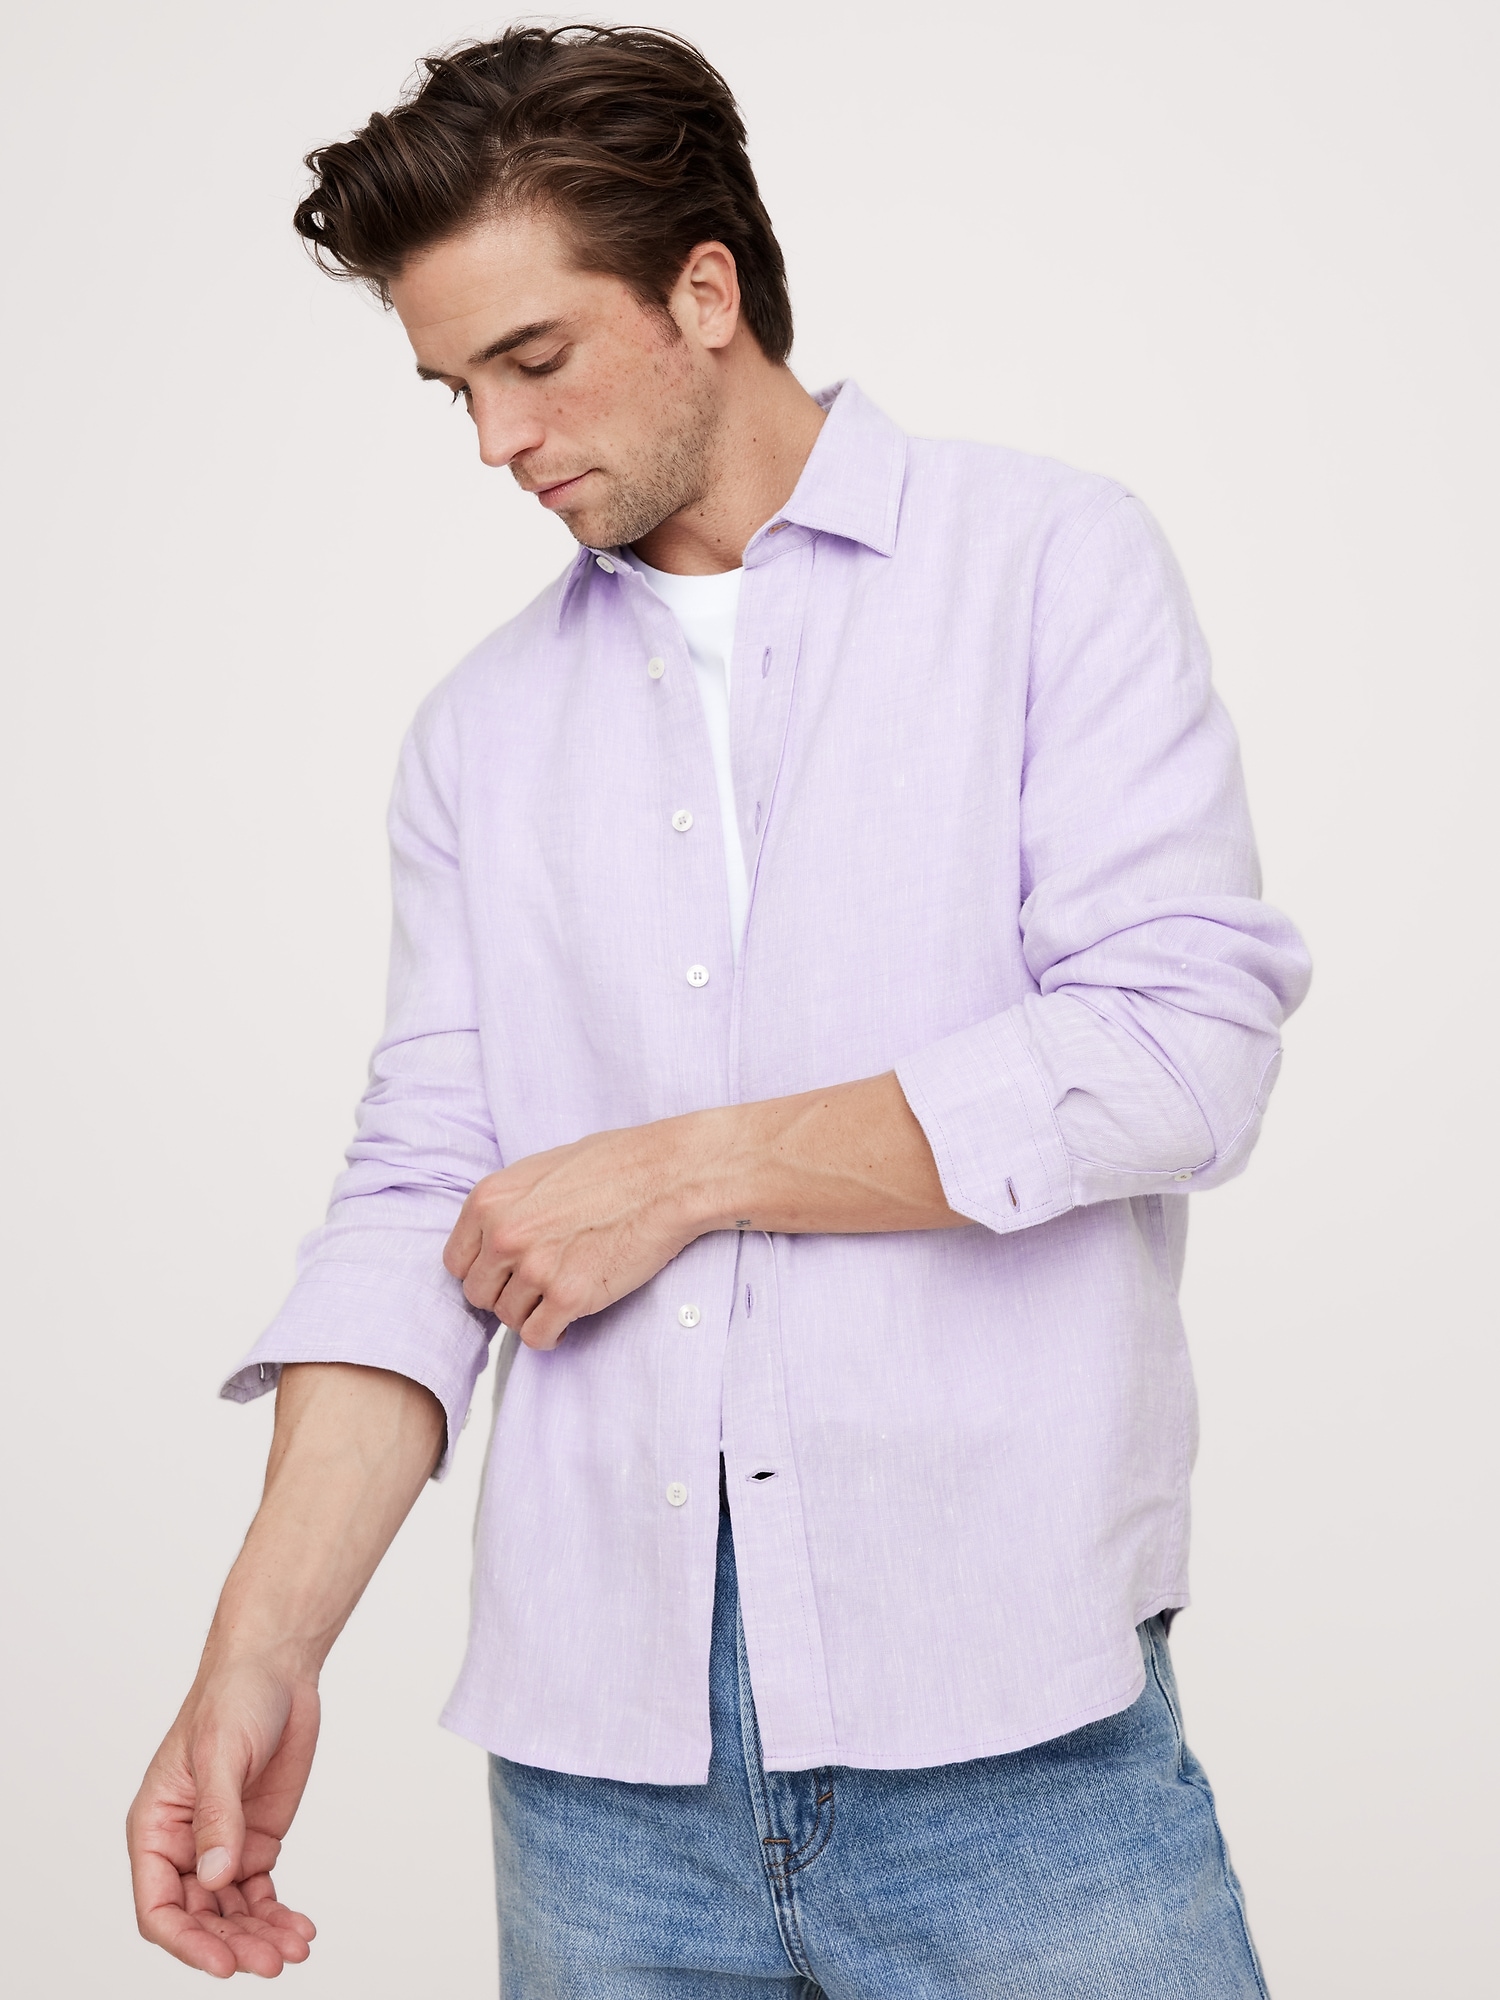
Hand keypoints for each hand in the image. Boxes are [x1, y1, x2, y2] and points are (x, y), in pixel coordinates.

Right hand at [127, 1656, 319, 1978]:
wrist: (277, 1668)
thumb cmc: (232, 1698)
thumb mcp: (220, 1755)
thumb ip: (217, 1818)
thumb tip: (214, 1879)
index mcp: (155, 1827)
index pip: (158, 1905)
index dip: (187, 1940)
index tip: (223, 1961)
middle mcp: (184, 1845)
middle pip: (200, 1918)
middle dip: (234, 1944)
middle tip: (272, 1962)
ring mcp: (222, 1845)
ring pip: (232, 1913)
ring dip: (260, 1936)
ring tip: (295, 1949)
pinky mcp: (256, 1839)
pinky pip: (260, 1893)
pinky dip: (278, 1914)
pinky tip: (301, 1930)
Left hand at [444, 1120, 699, 1348]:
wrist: (669, 1176)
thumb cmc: (618, 1164)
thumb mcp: (541, 1169)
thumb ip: (509, 1206)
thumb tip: (493, 1239)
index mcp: (489, 1200)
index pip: (457, 1262)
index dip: (484, 1271)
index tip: (505, 1273)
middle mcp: (504, 1235)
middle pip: (479, 1295)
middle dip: (506, 1294)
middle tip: (538, 1286)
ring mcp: (535, 1267)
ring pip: (508, 1319)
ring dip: (532, 1313)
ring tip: (560, 1295)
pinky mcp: (569, 1296)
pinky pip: (538, 1337)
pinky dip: (551, 1335)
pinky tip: (567, 1320)